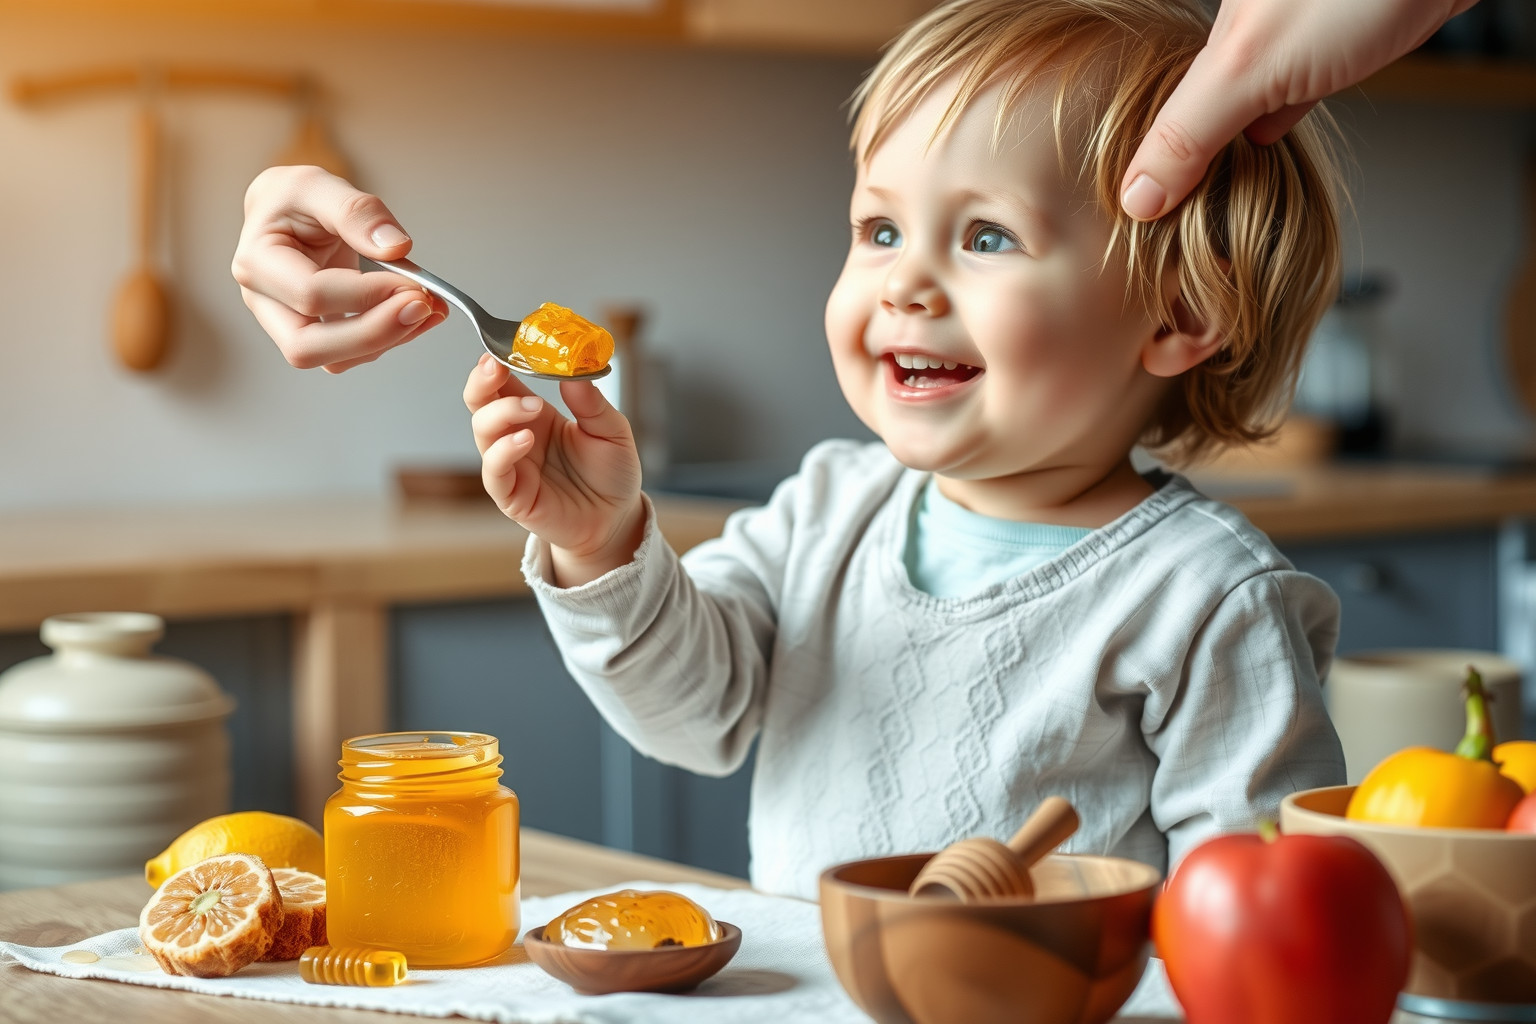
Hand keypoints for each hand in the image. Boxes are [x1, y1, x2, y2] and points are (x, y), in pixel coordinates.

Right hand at [231, 165, 448, 372]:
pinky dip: (391, 338)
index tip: (411, 281)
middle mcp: (264, 302)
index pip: (310, 295)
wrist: (287, 212)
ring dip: (388, 340)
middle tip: (422, 308)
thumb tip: (396, 247)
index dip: (366, 294)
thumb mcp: (318, 185)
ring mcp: (288, 324)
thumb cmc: (293, 198)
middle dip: (373, 334)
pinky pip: (352, 353)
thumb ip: (356, 211)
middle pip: (308, 347)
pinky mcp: (317, 333)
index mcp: (256, 262)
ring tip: (430, 308)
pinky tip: (421, 314)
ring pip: (334, 360)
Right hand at [464, 354, 644, 585]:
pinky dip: (504, 452)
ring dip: (502, 412)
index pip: (504, 381)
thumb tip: (574, 373)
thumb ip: (593, 404)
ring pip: (482, 431)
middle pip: (480, 401)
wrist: (616, 519)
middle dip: (482, 380)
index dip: (501, 361)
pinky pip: (494, 471)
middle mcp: (516, 435)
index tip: (509, 342)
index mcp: (536, 414)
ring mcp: (511, 465)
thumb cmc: (611, 474)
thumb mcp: (613, 432)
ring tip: (534, 407)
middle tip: (498, 365)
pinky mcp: (511, 495)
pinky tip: (526, 440)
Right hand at [1120, 0, 1479, 219]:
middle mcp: (1243, 21)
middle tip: (1171, 214)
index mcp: (1210, 24)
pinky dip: (1280, 118)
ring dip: (1233, 140)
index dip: (1146, 156)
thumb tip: (1138, 195)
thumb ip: (1190, 130)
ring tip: (1212, 191)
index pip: (1159, 102)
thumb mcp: (1249, 67)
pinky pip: (1292, 87)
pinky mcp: (1339, 38)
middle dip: (1186, 150)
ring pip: (1245, 95)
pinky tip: (1272, 141)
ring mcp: (1291, 30)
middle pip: (1197, 98)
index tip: (1141, 214)